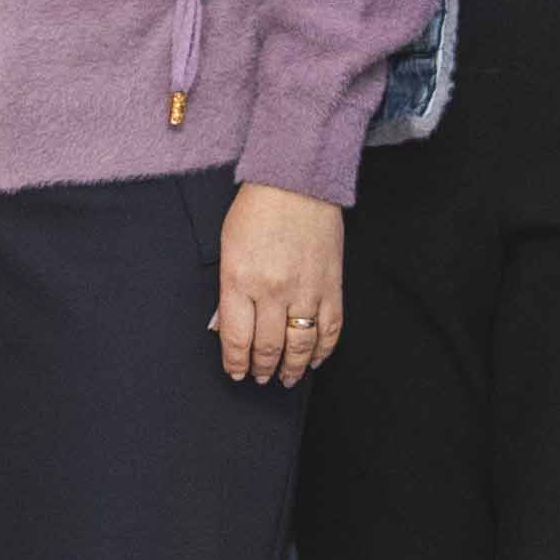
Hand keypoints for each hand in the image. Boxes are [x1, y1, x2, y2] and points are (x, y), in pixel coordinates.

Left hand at [215, 183, 345, 385]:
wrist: (298, 181)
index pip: (236, 338)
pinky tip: (315, 359)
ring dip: (292, 368)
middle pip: (267, 348)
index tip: (236, 372)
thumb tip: (231, 326)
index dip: (235, 363)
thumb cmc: (258, 209)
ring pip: (300, 346)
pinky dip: (323, 351)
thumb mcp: (228, 248)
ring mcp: (305, 290)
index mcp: (240, 279)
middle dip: (261, 369)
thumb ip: (230, 289)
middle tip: (259, 377)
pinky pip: (330, 330)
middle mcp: (273, 290)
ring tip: (286, 378)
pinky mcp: (331, 286)